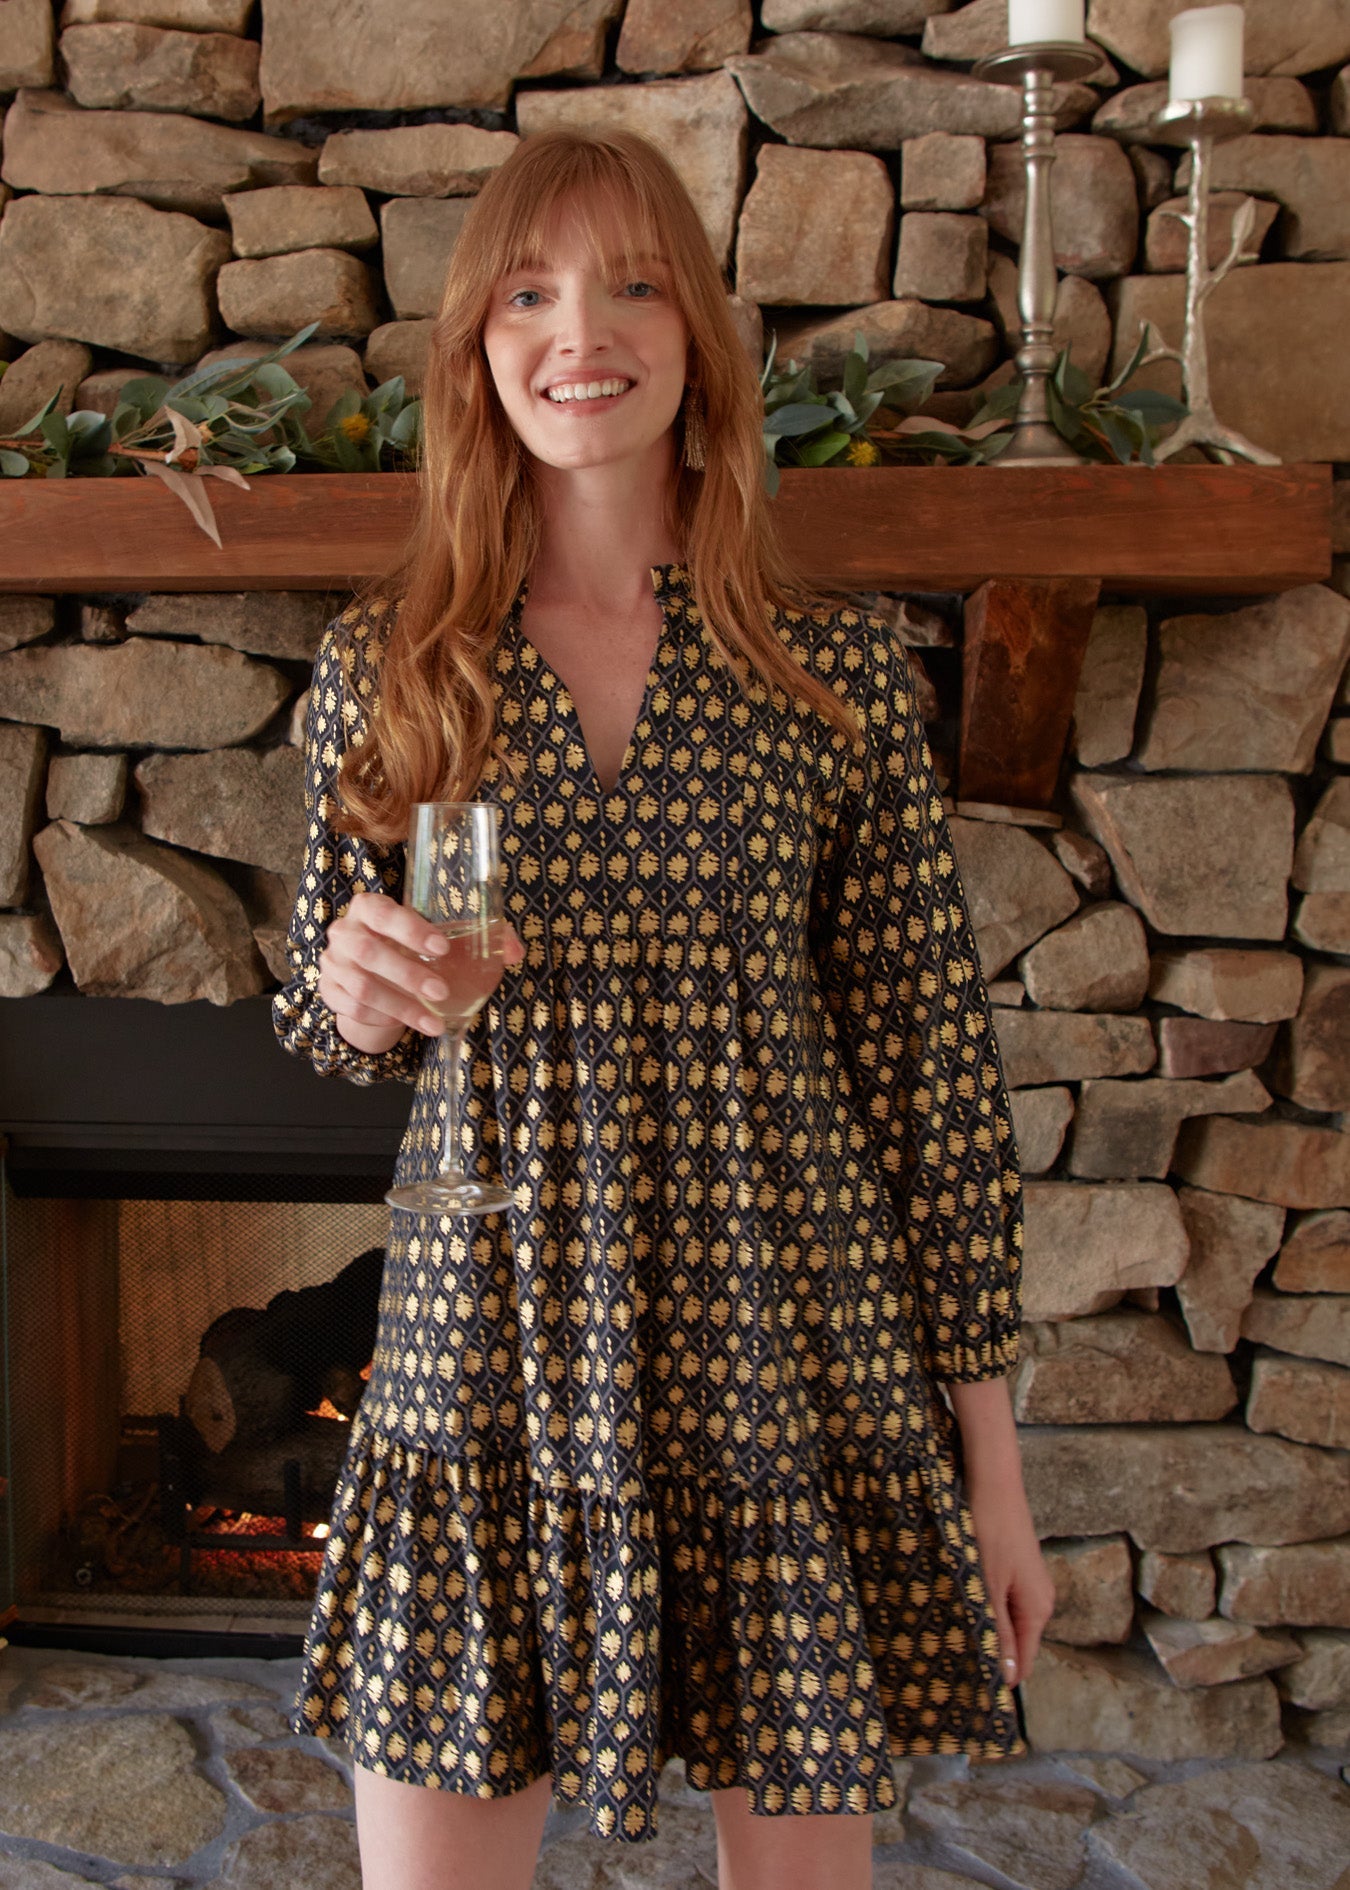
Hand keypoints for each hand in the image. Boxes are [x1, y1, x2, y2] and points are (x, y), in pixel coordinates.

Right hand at [318, 890, 523, 1051]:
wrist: (368, 971)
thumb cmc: (409, 946)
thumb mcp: (436, 937)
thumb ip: (477, 937)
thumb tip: (513, 952)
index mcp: (369, 908)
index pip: (382, 912)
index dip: (410, 928)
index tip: (443, 948)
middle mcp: (345, 932)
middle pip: (369, 952)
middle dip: (408, 974)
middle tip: (442, 992)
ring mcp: (333, 963)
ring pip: (363, 987)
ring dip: (401, 1006)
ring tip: (434, 1021)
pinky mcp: (329, 991)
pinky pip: (353, 1009)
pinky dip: (383, 1018)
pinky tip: (408, 1023)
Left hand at [966, 1479, 1055, 1690]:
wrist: (993, 1482)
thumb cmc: (990, 1530)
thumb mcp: (989, 1586)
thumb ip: (1000, 1631)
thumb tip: (1008, 1677)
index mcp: (1038, 1610)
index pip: (1024, 1662)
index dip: (1001, 1679)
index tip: (971, 1691)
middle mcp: (1039, 1600)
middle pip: (1017, 1644)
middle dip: (989, 1652)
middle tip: (952, 1664)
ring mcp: (1029, 1584)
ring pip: (1007, 1621)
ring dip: (984, 1628)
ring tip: (951, 1637)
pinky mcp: (1016, 1569)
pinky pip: (1002, 1602)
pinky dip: (985, 1607)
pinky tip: (961, 1604)